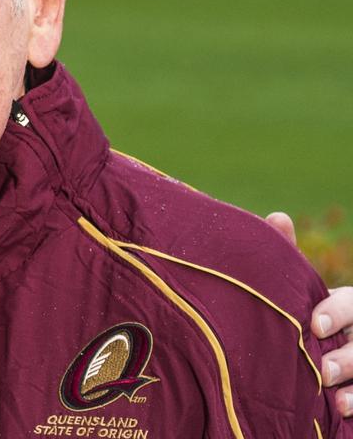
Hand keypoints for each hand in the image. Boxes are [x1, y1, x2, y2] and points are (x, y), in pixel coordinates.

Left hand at [266, 212, 352, 416]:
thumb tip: (278, 217)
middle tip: (322, 368)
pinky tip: (342, 409)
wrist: (313, 354)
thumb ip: (289, 258)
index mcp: (350, 305)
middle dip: (349, 354)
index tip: (315, 324)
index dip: (338, 312)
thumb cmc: (304, 314)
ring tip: (334, 394)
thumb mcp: (300, 290)